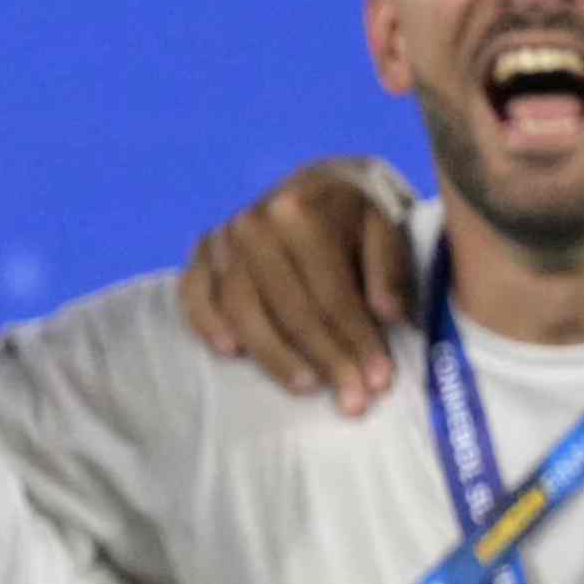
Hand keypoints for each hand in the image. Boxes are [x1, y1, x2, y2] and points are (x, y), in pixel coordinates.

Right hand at [174, 158, 417, 414]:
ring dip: (276, 357)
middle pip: (291, 310)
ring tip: (307, 388)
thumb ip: (390, 268)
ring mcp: (221, 240)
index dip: (357, 342)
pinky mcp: (200, 254)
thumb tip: (387, 314)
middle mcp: (254, 224)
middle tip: (352, 401)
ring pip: (245, 312)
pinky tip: (232, 353)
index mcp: (301, 212)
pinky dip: (208, 325)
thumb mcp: (384, 225)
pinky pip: (193, 296)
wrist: (313, 181)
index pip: (332, 293)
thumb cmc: (352, 212)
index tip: (379, 382)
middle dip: (326, 360)